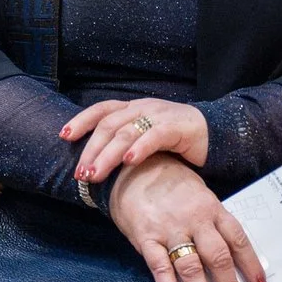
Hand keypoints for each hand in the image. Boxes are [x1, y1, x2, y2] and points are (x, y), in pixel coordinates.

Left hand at [62, 97, 209, 180]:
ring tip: (95, 173)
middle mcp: (143, 108)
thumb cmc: (177, 142)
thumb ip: (124, 147)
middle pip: (109, 124)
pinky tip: (128, 162)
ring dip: (107, 155)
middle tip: (80, 173)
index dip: (81, 120)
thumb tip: (94, 167)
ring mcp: (160, 115)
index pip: (101, 110)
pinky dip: (139, 148)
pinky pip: (154, 135)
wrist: (217, 135)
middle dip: (91, 149)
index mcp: (133, 108)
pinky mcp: (178, 127)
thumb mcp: (145, 141)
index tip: (64, 136)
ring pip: (126, 132)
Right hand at [106, 153, 264, 281]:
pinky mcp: (146, 237)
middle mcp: (194, 219)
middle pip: (218, 257)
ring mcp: (170, 229)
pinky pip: (160, 267)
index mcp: (211, 207)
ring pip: (191, 267)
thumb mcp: (198, 193)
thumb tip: (230, 255)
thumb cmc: (169, 183)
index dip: (251, 264)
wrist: (131, 168)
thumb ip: (212, 221)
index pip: (238, 239)